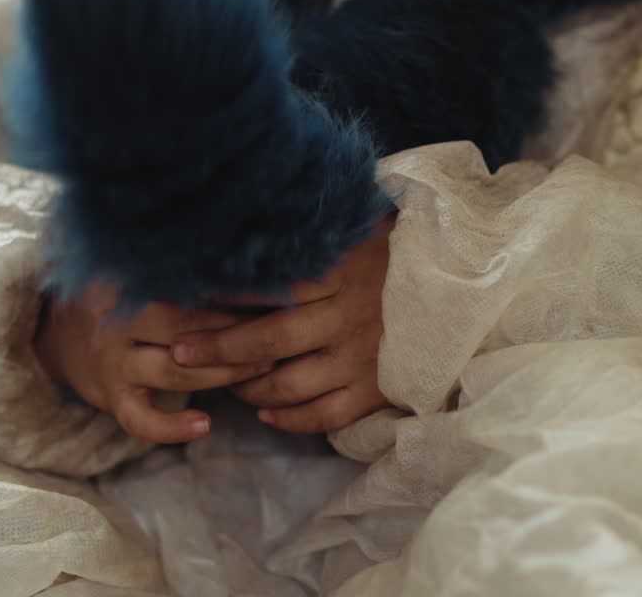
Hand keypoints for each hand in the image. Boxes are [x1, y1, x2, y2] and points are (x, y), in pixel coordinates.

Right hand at [34, 283, 272, 443]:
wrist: (55, 333)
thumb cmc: (119, 297)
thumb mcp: (142, 272)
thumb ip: (185, 268)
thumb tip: (257, 261)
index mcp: (130, 281)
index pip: (192, 287)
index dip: (238, 293)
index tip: (278, 294)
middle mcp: (117, 319)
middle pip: (188, 330)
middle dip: (238, 337)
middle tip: (280, 336)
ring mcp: (111, 361)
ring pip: (175, 371)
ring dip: (224, 374)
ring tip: (263, 370)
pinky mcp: (110, 397)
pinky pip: (141, 420)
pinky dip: (172, 428)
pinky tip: (205, 424)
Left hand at [172, 218, 394, 433]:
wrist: (461, 291)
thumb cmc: (398, 256)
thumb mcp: (357, 234)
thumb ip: (314, 238)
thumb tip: (255, 222)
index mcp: (340, 274)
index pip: (271, 286)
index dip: (225, 294)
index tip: (189, 296)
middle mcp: (347, 317)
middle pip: (269, 340)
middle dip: (219, 348)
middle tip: (181, 351)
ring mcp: (362, 358)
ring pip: (290, 384)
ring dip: (249, 389)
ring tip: (223, 383)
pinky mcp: (376, 390)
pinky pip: (324, 416)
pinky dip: (290, 419)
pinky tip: (266, 414)